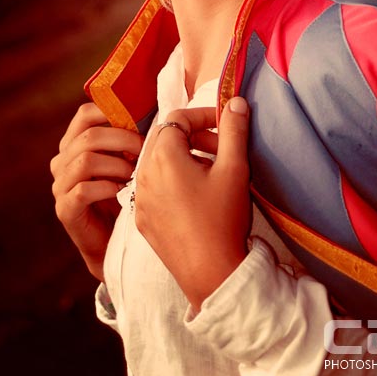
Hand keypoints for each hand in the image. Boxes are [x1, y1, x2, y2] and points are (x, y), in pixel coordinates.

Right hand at [50, 102, 142, 280]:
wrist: (114, 240)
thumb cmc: (125, 193)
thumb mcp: (126, 159)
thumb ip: (129, 136)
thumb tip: (155, 112)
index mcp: (74, 142)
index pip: (86, 113)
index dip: (114, 113)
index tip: (141, 121)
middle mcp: (62, 161)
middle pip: (89, 136)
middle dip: (123, 139)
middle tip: (145, 149)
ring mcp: (60, 185)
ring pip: (86, 160)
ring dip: (118, 164)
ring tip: (136, 173)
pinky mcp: (65, 209)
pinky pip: (84, 190)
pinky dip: (108, 187)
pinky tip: (123, 192)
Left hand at [135, 97, 250, 310]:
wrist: (212, 274)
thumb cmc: (223, 219)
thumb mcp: (235, 168)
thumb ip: (234, 129)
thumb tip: (237, 101)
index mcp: (163, 158)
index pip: (177, 118)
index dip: (203, 115)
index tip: (225, 124)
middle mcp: (143, 175)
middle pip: (164, 137)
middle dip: (193, 135)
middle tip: (221, 148)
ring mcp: (140, 199)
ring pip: (158, 162)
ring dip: (184, 157)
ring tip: (212, 172)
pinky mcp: (143, 220)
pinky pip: (153, 187)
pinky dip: (173, 180)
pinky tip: (197, 195)